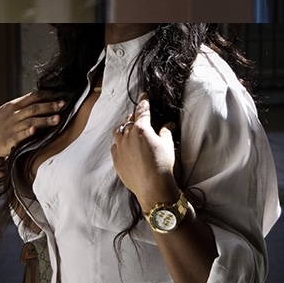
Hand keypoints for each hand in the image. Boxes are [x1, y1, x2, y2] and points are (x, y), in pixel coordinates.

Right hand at [0, 90, 65, 166]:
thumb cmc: (0, 125)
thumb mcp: (9, 111)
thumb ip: (24, 106)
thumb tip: (42, 100)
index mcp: (14, 106)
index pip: (33, 97)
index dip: (47, 95)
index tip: (60, 94)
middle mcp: (14, 115)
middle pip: (34, 108)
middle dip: (50, 106)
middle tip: (63, 105)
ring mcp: (10, 127)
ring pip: (30, 121)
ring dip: (44, 120)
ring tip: (58, 119)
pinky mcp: (8, 140)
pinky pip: (18, 136)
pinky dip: (26, 132)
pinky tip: (34, 130)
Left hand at [110, 93, 177, 208]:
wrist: (153, 187)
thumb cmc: (162, 164)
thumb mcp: (167, 144)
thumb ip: (166, 131)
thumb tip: (168, 124)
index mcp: (141, 128)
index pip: (142, 110)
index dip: (143, 101)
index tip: (143, 95)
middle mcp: (127, 137)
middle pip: (128, 120)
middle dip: (133, 116)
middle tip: (137, 115)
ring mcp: (120, 149)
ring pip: (118, 133)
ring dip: (123, 128)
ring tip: (127, 130)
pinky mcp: (116, 161)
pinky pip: (114, 148)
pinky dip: (118, 144)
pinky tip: (123, 147)